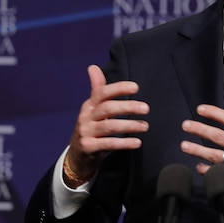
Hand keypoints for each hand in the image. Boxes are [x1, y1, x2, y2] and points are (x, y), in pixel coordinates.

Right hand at [65, 65, 147, 186]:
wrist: (77, 155)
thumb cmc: (90, 127)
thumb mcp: (92, 108)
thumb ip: (97, 89)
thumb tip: (92, 67)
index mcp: (89, 105)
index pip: (102, 92)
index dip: (118, 88)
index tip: (136, 87)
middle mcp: (86, 117)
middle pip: (107, 108)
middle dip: (128, 107)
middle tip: (146, 108)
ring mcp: (86, 132)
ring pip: (109, 127)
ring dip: (129, 125)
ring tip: (145, 126)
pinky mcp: (89, 147)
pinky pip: (108, 144)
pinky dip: (124, 144)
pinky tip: (137, 143)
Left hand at [180, 92, 223, 210]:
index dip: (214, 113)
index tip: (200, 109)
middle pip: (218, 136)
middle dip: (200, 130)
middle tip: (186, 125)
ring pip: (215, 156)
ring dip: (198, 150)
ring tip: (184, 145)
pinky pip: (220, 174)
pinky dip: (207, 170)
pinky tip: (198, 166)